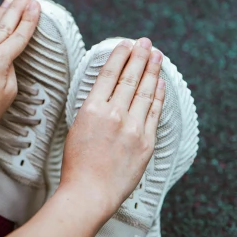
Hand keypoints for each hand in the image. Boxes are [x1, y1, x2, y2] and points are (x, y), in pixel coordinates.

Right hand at [59, 38, 165, 215]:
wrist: (89, 194)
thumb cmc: (77, 167)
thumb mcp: (76, 130)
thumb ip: (93, 111)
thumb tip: (106, 94)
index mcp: (91, 110)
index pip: (109, 74)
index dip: (120, 56)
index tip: (126, 44)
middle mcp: (114, 114)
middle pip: (130, 77)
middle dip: (139, 56)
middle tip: (145, 42)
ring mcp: (133, 127)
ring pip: (145, 91)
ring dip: (152, 70)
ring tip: (156, 55)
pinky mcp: (146, 142)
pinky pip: (155, 112)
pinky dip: (158, 94)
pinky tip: (160, 83)